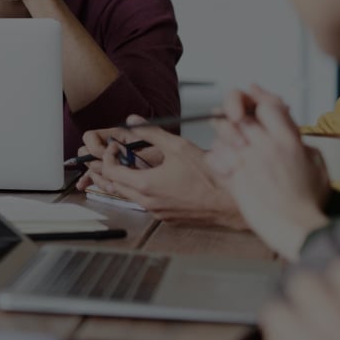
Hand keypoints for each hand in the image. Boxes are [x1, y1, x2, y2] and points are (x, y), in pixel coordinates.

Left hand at [75, 117, 245, 227]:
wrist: (231, 203)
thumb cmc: (210, 176)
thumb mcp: (178, 147)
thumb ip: (151, 132)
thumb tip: (131, 121)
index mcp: (145, 184)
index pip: (110, 171)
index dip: (108, 157)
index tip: (116, 148)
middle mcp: (147, 202)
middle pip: (115, 186)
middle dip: (108, 170)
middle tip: (109, 158)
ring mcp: (157, 212)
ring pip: (130, 197)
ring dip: (123, 182)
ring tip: (121, 169)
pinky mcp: (168, 218)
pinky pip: (146, 205)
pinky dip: (140, 192)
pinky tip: (148, 182)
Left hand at [208, 85, 330, 259]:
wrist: (295, 228)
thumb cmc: (307, 202)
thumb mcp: (317, 167)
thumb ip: (302, 145)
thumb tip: (292, 134)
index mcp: (290, 141)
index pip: (268, 106)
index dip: (257, 99)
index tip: (250, 93)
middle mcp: (267, 147)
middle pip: (239, 115)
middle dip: (231, 114)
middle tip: (229, 117)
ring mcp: (248, 161)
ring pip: (222, 132)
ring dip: (222, 134)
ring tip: (229, 142)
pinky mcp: (233, 177)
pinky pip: (214, 156)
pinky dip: (216, 157)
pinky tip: (225, 163)